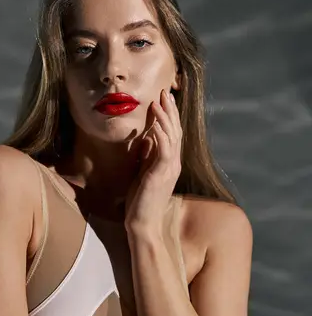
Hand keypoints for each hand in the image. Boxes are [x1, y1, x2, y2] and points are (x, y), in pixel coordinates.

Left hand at [125, 89, 181, 239]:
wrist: (142, 224)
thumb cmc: (141, 201)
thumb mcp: (143, 173)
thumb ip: (148, 156)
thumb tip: (147, 139)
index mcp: (169, 162)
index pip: (172, 134)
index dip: (169, 115)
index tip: (163, 99)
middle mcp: (173, 163)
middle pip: (175, 130)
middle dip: (170, 110)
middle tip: (165, 92)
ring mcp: (169, 168)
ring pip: (172, 137)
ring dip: (166, 117)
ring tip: (160, 101)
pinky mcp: (162, 174)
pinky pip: (165, 150)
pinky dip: (162, 134)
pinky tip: (157, 123)